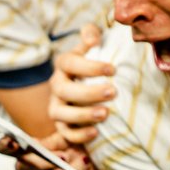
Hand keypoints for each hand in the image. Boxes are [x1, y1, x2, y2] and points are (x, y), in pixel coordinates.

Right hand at [0, 133, 104, 169]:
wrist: (101, 165)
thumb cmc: (81, 147)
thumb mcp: (67, 138)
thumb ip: (50, 142)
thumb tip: (33, 145)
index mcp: (27, 151)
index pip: (4, 148)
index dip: (4, 145)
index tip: (13, 143)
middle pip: (23, 168)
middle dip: (43, 162)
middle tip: (64, 155)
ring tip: (83, 161)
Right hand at [49, 23, 115, 144]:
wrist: (84, 87)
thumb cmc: (92, 64)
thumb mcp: (92, 45)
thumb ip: (91, 34)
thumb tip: (92, 37)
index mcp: (64, 64)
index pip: (70, 63)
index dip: (90, 66)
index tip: (113, 69)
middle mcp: (56, 86)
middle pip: (64, 90)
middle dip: (89, 92)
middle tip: (113, 92)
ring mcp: (56, 106)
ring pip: (60, 114)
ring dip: (82, 115)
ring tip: (105, 113)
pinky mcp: (61, 126)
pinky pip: (65, 133)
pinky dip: (78, 135)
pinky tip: (96, 133)